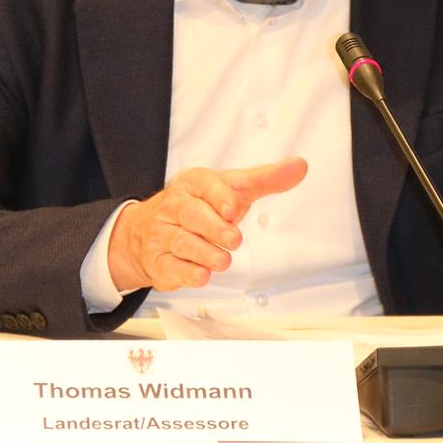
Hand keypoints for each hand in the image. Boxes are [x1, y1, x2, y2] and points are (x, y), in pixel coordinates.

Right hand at [108, 157, 308, 293]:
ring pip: (182, 242)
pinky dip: (186, 272)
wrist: (144, 230)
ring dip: (204, 253)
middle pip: (192, 214)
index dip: (219, 197)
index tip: (233, 208)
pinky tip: (201, 275)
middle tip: (234, 239)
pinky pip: (170, 266)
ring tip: (223, 261)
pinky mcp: (159, 261)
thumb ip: (263, 180)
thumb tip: (299, 166)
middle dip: (214, 227)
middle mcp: (175, 207)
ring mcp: (164, 234)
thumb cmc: (199, 207)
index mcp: (193, 184)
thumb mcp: (230, 189)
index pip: (206, 185)